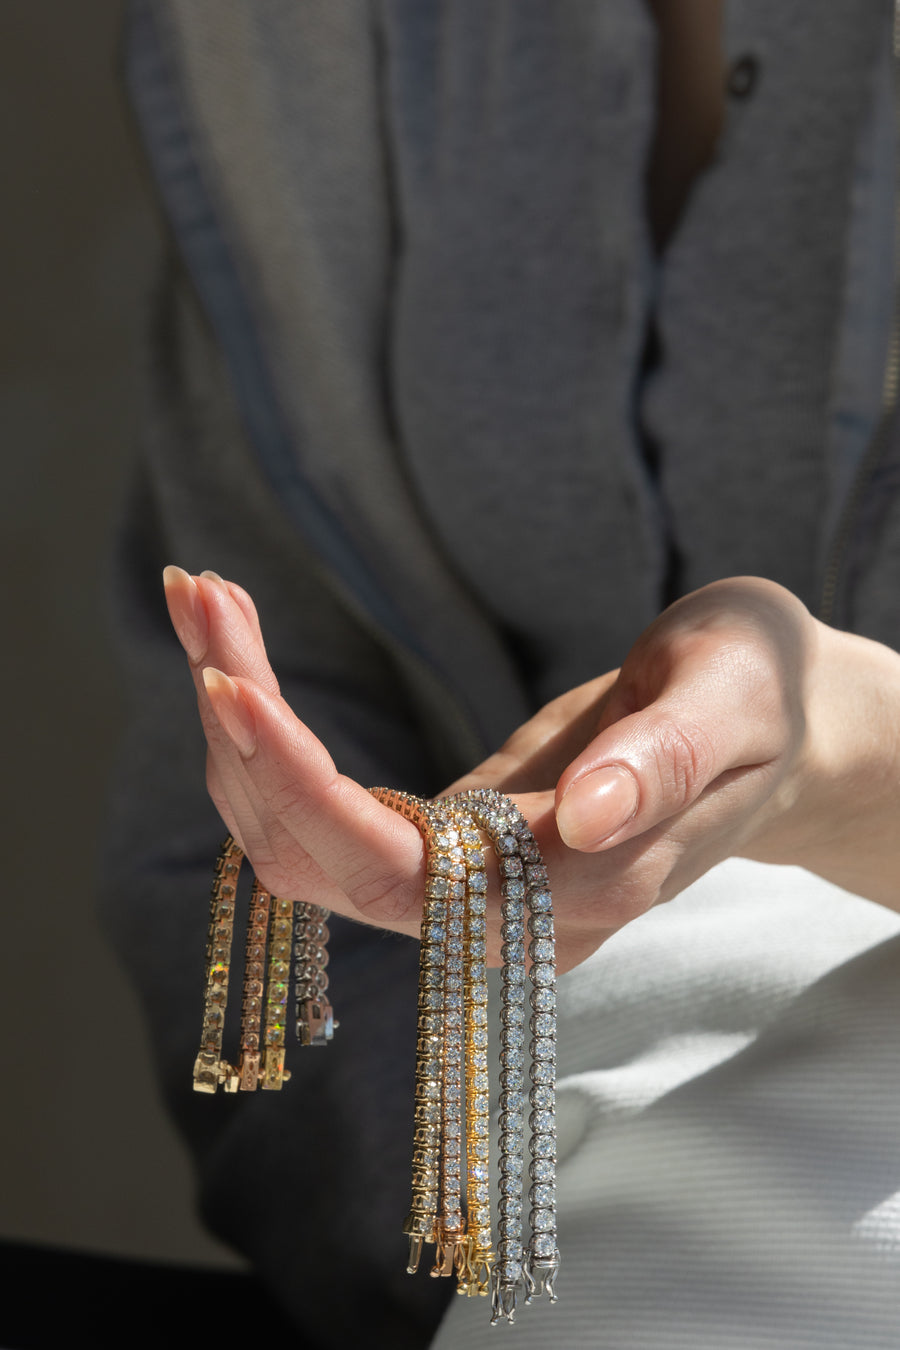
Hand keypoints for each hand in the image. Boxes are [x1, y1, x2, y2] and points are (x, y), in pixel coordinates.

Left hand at [164, 568, 899, 974]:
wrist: (773, 732)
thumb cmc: (760, 699)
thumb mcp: (733, 696)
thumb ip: (667, 761)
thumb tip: (590, 818)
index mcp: (580, 886)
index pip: (396, 871)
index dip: (300, 784)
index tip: (229, 679)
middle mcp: (506, 915)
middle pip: (318, 860)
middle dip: (241, 732)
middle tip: (200, 593)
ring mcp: (470, 893)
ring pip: (301, 845)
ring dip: (236, 729)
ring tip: (205, 600)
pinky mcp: (447, 851)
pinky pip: (324, 819)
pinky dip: (266, 739)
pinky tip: (238, 657)